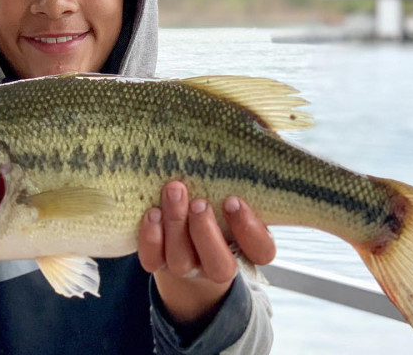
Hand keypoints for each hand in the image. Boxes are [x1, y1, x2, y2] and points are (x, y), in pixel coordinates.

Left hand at [137, 181, 275, 326]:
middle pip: (219, 265)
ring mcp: (187, 267)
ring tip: (174, 191)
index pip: (262, 251)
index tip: (233, 200)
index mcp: (247, 248)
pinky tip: (152, 212)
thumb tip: (250, 146)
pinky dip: (150, 237)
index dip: (248, 229)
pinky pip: (152, 259)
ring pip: (182, 260)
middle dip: (206, 232)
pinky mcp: (158, 264)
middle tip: (199, 202)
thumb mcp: (233, 195)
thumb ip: (241, 183)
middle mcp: (218, 264)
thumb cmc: (216, 204)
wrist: (183, 233)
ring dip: (176, 225)